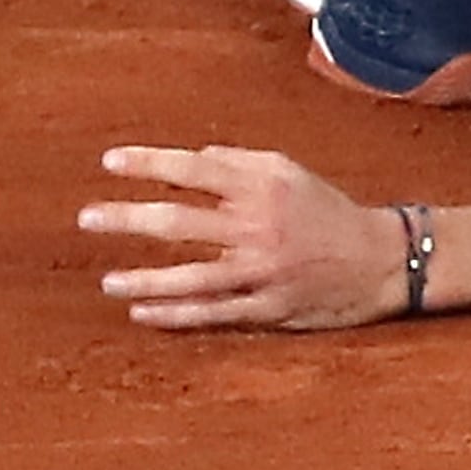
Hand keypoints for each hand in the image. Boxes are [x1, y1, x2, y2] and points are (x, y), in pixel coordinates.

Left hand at [85, 146, 410, 331]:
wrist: (383, 259)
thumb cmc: (329, 211)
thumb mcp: (291, 173)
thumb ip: (242, 161)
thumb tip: (195, 156)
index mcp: (263, 187)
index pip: (194, 169)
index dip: (149, 164)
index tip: (109, 162)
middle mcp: (259, 227)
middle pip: (181, 223)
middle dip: (128, 219)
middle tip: (87, 219)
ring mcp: (262, 271)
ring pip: (191, 277)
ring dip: (144, 278)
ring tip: (107, 281)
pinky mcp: (270, 307)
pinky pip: (214, 313)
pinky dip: (175, 313)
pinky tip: (142, 312)